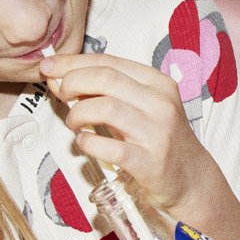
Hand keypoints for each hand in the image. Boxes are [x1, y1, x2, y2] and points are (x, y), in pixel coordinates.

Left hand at [40, 52, 225, 212]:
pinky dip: (88, 143)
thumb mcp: (139, 107)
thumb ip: (104, 91)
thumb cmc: (159, 139)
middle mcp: (160, 103)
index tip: (49, 67)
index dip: (73, 62)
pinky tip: (84, 143)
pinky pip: (110, 147)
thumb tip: (59, 77)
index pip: (109, 62)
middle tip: (61, 96)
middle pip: (105, 79)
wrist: (191, 178)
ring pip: (105, 108)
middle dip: (72, 83)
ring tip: (74, 124)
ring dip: (78, 114)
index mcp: (158, 83)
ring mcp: (157, 132)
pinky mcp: (150, 162)